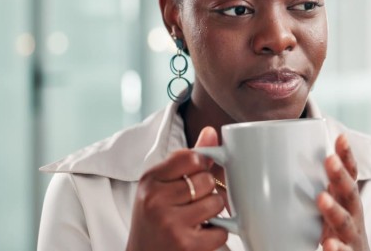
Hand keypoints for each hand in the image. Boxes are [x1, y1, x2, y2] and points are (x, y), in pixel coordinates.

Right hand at [126, 127, 226, 250]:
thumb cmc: (154, 218)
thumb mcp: (161, 185)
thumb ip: (187, 159)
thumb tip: (211, 132)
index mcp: (150, 179)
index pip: (191, 157)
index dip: (201, 166)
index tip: (195, 175)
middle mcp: (156, 200)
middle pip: (206, 180)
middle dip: (206, 192)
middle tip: (193, 202)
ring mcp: (170, 223)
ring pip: (216, 203)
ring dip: (213, 213)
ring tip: (196, 219)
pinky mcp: (185, 245)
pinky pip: (221, 231)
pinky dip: (216, 234)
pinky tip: (198, 235)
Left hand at [317, 134, 369, 250]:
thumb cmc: (338, 232)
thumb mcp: (329, 208)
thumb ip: (313, 189)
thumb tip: (274, 164)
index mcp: (346, 201)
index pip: (350, 175)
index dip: (347, 157)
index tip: (341, 137)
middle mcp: (353, 216)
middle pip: (350, 194)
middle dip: (340, 176)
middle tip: (329, 159)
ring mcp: (352, 237)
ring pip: (345, 223)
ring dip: (334, 210)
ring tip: (321, 198)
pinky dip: (337, 249)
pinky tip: (329, 244)